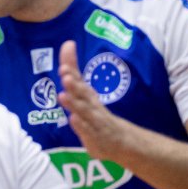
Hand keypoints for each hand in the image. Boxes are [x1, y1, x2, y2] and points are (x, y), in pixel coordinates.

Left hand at [58, 41, 131, 161]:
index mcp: (88, 95)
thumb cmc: (98, 116)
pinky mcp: (96, 139)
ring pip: (85, 112)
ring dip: (74, 103)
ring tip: (63, 94)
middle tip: (64, 72)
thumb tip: (67, 46)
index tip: (68, 45)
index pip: (78, 77)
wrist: (124, 143)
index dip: (72, 63)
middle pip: (83, 93)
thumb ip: (73, 73)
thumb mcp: (84, 95)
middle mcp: (93, 106)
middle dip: (73, 83)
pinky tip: (74, 119)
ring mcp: (95, 122)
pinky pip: (88, 132)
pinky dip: (81, 126)